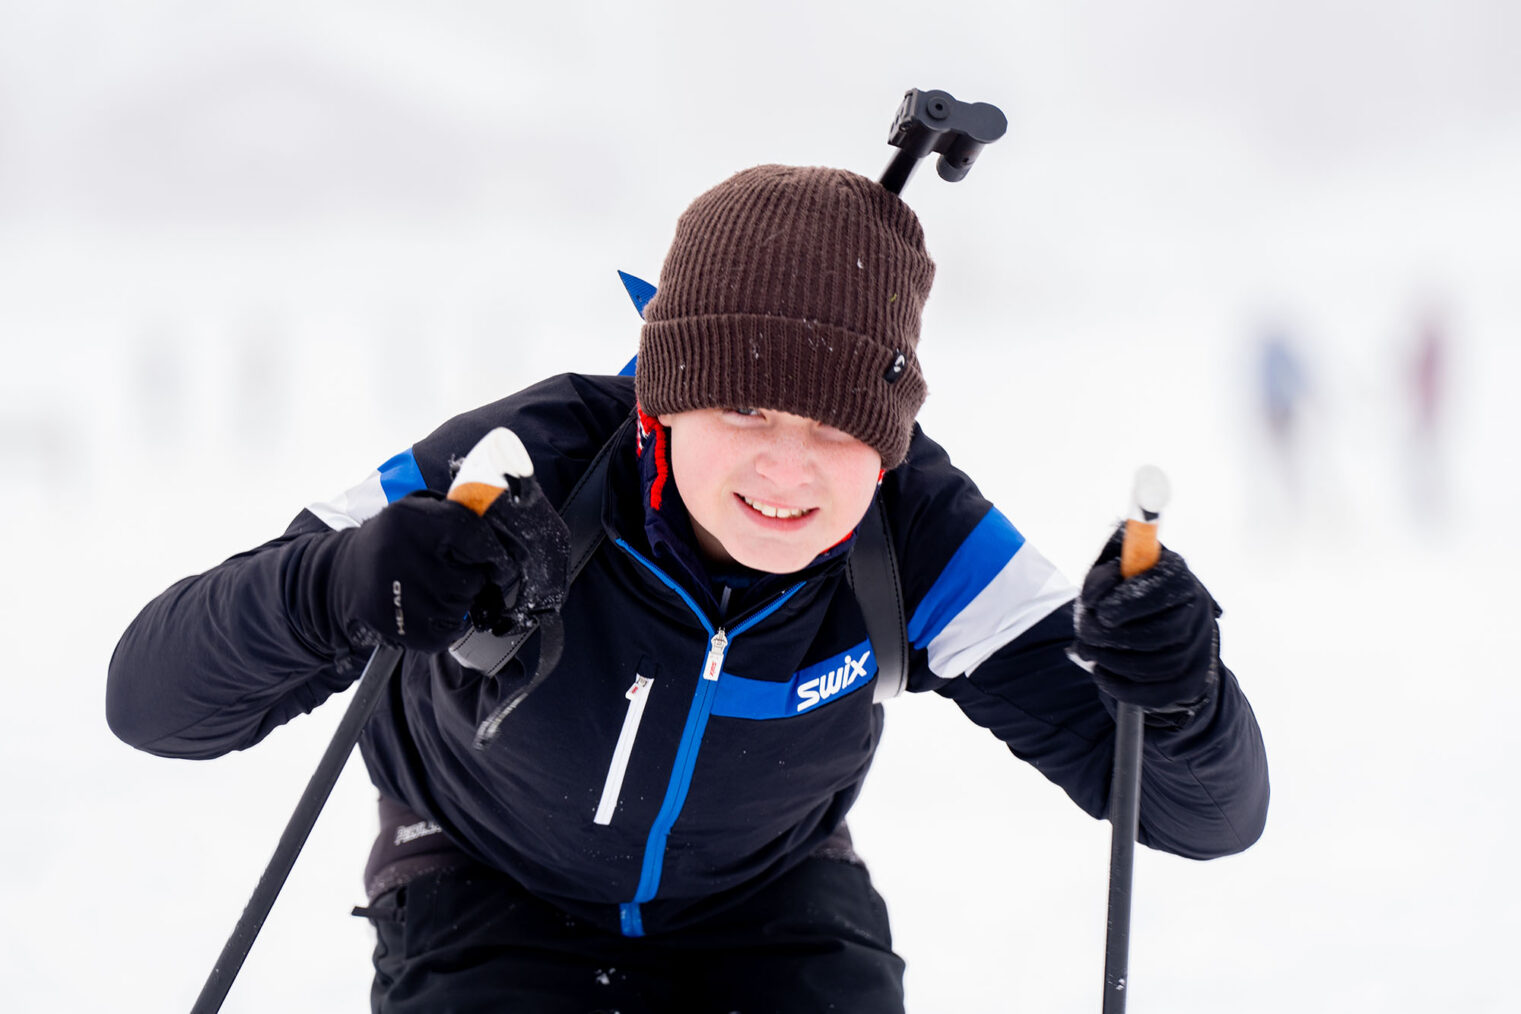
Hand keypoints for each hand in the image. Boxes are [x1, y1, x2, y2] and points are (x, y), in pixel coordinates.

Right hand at [329, 491, 519, 652]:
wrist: (343, 577)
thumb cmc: (390, 542)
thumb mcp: (414, 513)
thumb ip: (454, 514)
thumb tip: (499, 528)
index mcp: (409, 522)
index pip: (472, 534)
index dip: (491, 548)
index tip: (497, 557)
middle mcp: (407, 559)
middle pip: (474, 575)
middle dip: (471, 573)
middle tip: (445, 569)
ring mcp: (407, 600)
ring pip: (465, 603)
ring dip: (458, 597)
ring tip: (429, 586)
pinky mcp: (409, 631)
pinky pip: (453, 628)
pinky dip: (448, 620)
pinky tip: (426, 607)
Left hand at [1071, 526, 1220, 714]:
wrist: (1151, 618)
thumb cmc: (1125, 590)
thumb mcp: (1111, 574)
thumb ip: (1103, 578)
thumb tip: (1095, 599)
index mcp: (1178, 575)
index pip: (1164, 589)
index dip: (1129, 603)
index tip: (1101, 612)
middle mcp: (1198, 609)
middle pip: (1165, 632)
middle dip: (1116, 638)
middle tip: (1086, 636)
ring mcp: (1200, 647)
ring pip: (1162, 665)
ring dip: (1116, 662)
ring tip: (1089, 652)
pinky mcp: (1191, 679)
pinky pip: (1161, 694)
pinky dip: (1124, 688)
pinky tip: (1101, 674)